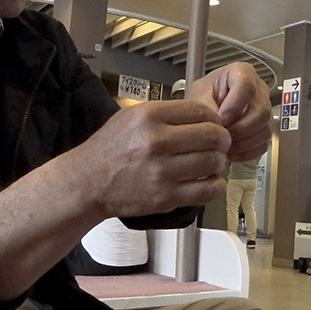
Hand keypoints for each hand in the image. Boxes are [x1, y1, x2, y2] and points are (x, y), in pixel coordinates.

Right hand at [74, 100, 229, 217]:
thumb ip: (166, 113)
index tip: (215, 126)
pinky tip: (210, 181)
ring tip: (212, 163)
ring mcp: (162, 171)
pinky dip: (215, 185)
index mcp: (150, 117)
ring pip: (213, 162)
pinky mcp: (166, 197)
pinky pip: (207, 190)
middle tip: (221, 144)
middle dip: (223, 140)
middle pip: (213, 136)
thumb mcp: (131, 117)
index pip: (201, 111)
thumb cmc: (110, 149)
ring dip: (219, 162)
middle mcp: (157, 142)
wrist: (87, 182)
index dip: (215, 119)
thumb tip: (203, 115)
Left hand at [186, 62, 272, 160]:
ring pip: (264, 130)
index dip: (235, 105)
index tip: (222, 119)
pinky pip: (263, 144)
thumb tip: (219, 124)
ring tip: (224, 145)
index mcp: (243, 73)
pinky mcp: (264, 130)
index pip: (247, 86)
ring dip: (243, 143)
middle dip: (240, 129)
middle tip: (221, 136)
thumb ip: (206, 107)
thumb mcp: (199, 94)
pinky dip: (247, 152)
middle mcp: (259, 91)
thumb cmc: (204, 96)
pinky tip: (231, 152)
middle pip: (261, 112)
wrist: (206, 109)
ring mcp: (265, 111)